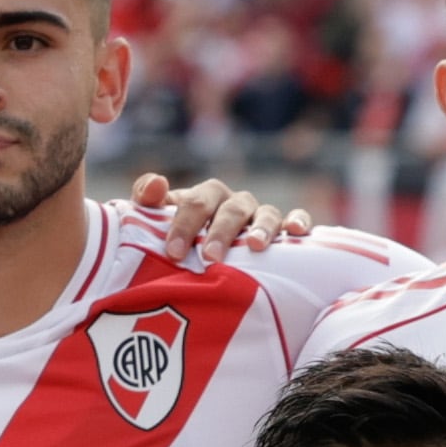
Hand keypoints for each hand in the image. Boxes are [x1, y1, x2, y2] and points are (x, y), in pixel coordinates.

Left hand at [141, 174, 310, 261]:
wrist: (197, 262)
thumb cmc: (176, 240)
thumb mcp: (154, 223)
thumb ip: (147, 203)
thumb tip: (156, 184)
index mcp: (204, 199)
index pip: (197, 202)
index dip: (185, 224)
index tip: (174, 252)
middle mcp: (234, 204)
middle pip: (232, 208)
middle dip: (221, 231)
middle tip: (210, 257)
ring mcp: (260, 217)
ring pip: (267, 213)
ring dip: (261, 227)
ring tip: (255, 245)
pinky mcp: (282, 232)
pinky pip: (297, 219)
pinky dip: (299, 221)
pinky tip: (296, 232)